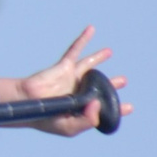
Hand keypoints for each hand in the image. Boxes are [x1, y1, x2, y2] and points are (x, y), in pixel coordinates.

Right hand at [0, 26, 133, 135]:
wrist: (26, 104)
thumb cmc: (46, 119)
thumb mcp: (69, 126)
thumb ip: (88, 120)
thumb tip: (99, 102)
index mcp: (81, 108)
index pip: (102, 108)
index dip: (117, 108)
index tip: (130, 107)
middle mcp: (78, 92)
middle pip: (98, 86)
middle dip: (111, 84)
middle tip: (123, 80)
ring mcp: (71, 78)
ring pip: (89, 65)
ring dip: (98, 58)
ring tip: (109, 52)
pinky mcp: (64, 67)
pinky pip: (75, 50)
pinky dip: (83, 39)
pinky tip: (91, 29)